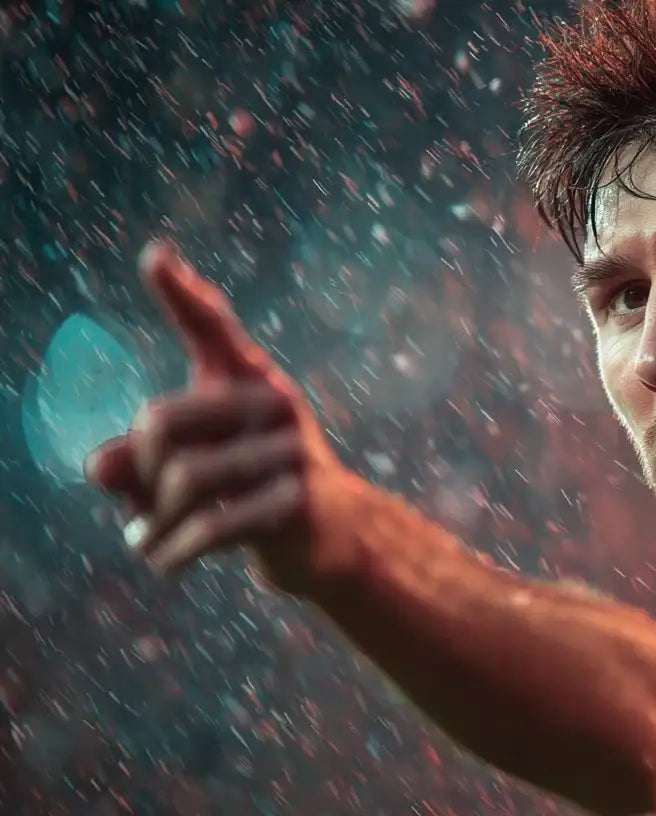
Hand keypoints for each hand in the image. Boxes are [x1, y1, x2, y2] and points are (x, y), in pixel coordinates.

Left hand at [85, 241, 364, 596]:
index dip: (184, 294)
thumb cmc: (250, 492)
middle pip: (162, 421)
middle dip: (136, 469)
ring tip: (146, 540)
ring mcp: (292, 452)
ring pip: (182, 480)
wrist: (331, 541)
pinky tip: (162, 562)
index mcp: (251, 382)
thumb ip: (137, 461)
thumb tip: (98, 465)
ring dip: (153, 520)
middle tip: (136, 504)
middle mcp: (275, 404)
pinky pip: (212, 525)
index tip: (155, 257)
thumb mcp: (188, 471)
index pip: (213, 329)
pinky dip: (174, 550)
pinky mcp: (297, 502)